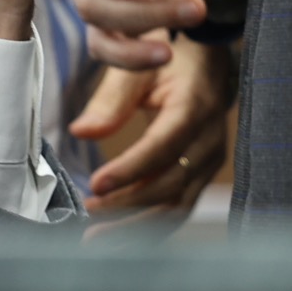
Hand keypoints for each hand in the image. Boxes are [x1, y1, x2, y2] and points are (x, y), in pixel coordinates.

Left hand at [70, 35, 235, 227]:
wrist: (207, 53)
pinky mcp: (204, 171)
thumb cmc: (167, 55)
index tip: (96, 185)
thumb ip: (111, 100)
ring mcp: (211, 159)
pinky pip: (181, 204)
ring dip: (137, 225)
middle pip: (170, 185)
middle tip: (88, 212)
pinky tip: (121, 232)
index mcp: (193, 108)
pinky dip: (151, 221)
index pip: (161, 149)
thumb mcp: (138, 67)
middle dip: (127, 205)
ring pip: (178, 205)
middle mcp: (209, 139)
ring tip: (98, 237)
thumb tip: (80, 132)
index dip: (129, 171)